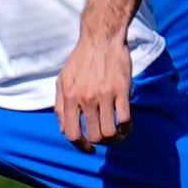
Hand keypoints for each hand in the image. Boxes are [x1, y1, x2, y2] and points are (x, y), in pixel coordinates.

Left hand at [57, 27, 135, 150]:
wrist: (101, 39)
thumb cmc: (81, 59)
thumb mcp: (62, 80)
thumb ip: (59, 105)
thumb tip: (63, 130)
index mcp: (69, 98)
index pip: (72, 133)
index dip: (81, 146)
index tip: (89, 148)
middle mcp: (85, 99)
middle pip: (94, 136)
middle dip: (101, 143)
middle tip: (106, 141)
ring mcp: (104, 95)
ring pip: (110, 131)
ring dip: (116, 138)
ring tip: (118, 136)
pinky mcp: (122, 90)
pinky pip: (125, 118)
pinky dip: (128, 127)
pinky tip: (128, 125)